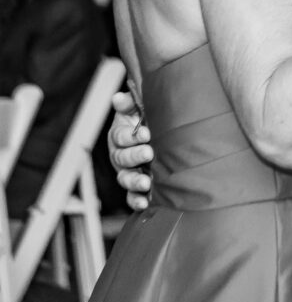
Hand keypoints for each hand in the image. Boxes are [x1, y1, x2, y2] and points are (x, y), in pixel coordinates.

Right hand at [108, 90, 152, 210]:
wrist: (163, 135)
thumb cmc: (150, 119)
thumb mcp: (140, 107)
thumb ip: (129, 102)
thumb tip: (118, 98)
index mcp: (120, 134)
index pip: (119, 136)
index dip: (129, 136)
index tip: (145, 133)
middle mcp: (120, 155)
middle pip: (121, 158)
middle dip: (134, 156)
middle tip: (149, 153)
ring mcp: (127, 172)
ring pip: (125, 178)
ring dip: (134, 181)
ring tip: (146, 183)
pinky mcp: (136, 188)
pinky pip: (131, 197)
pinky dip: (136, 201)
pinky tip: (145, 203)